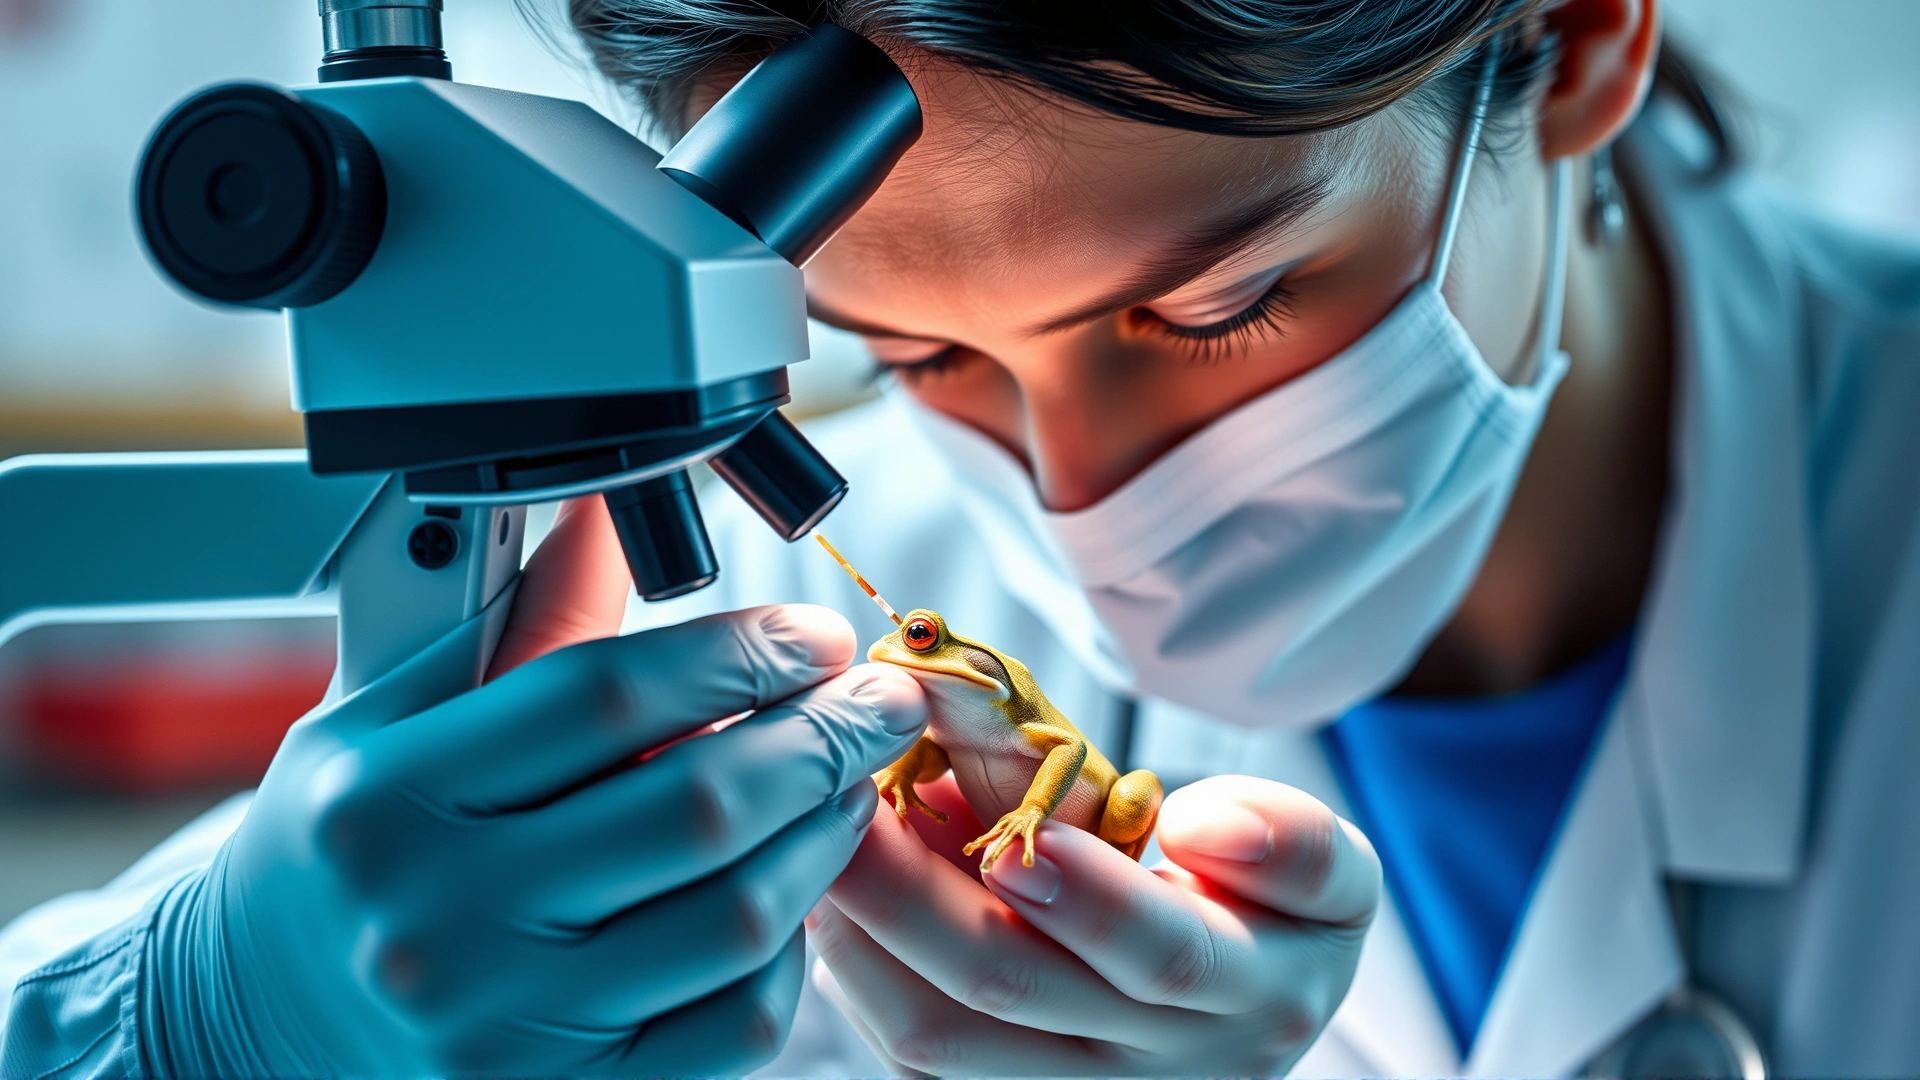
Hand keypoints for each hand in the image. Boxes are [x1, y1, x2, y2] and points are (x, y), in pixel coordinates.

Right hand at [142, 497, 927, 1076]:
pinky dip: (789, 951)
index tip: (809, 637)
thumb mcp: (389, 718)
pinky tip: (794, 891)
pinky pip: (729, 1023)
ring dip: (823, 834)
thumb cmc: (347, 849)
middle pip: (694, 804)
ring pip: (733, 917)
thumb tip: (608, 506)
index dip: (737, 651)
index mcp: (386, 798)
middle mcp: (439, 920)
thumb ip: (515, 624)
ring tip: (851, 780)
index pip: (603, 695)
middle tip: (877, 701)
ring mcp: (504, 1027)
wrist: (261, 1017)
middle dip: (820, 737)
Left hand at [808, 772, 1379, 1075]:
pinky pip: (913, 1055)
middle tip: (852, 812)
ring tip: (825, 843)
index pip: (1166, 955)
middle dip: (919, 901)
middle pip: (1018, 991)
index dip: (1093, 904)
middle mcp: (1160, 1065)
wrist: (1248, 1018)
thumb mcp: (1324, 873)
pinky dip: (860, 975)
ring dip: (868, 938)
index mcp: (1255, 992)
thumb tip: (1203, 827)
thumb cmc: (1271, 915)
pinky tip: (834, 901)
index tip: (1018, 845)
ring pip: (942, 1039)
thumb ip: (1289, 841)